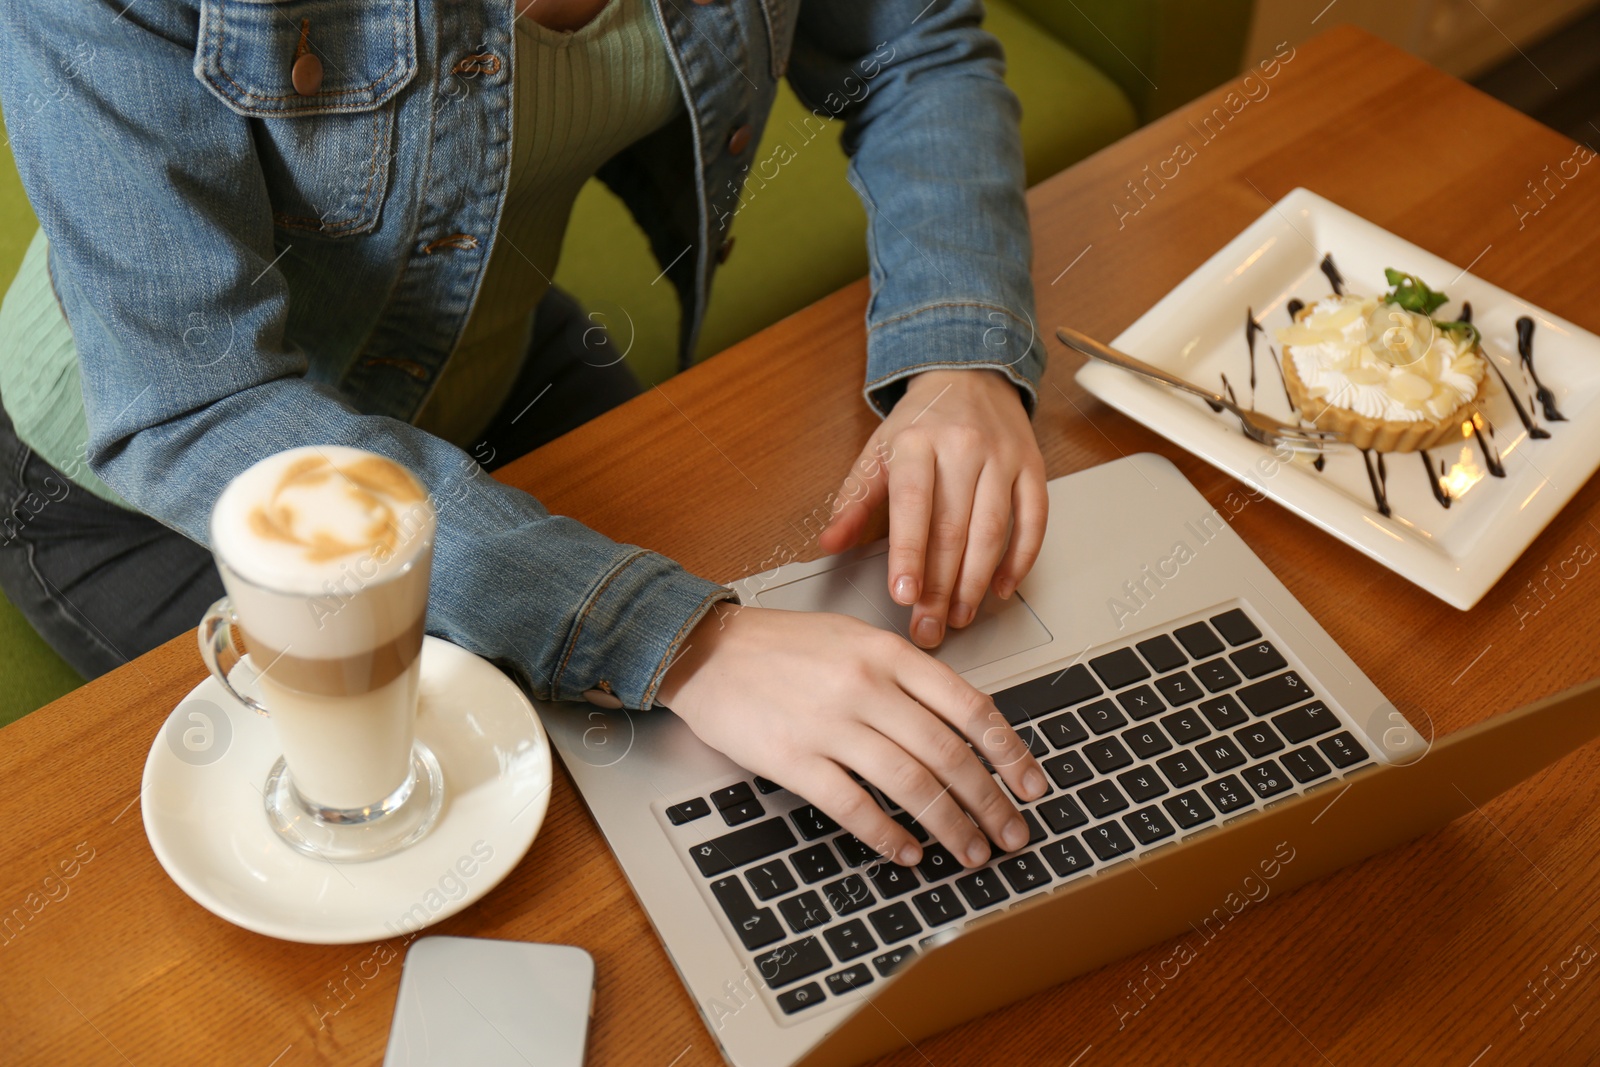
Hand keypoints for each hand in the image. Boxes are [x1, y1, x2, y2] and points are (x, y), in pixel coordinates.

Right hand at [657, 604, 1048, 868]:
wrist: (705, 651)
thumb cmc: (779, 646)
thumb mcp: (853, 639)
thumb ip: (905, 674)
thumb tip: (962, 721)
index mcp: (887, 653)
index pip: (969, 706)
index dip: (1009, 752)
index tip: (1031, 784)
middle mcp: (866, 686)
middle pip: (948, 753)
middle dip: (990, 802)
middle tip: (1011, 833)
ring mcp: (829, 724)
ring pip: (911, 784)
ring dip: (950, 826)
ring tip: (970, 851)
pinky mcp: (794, 759)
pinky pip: (855, 806)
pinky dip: (889, 836)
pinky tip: (908, 852)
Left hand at [818, 368, 1046, 648]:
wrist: (968, 376)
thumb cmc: (919, 424)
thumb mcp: (877, 453)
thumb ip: (853, 501)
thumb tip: (828, 544)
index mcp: (917, 443)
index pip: (913, 507)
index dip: (909, 555)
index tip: (904, 595)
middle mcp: (964, 448)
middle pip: (953, 529)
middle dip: (941, 586)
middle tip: (928, 627)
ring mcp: (1002, 458)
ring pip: (994, 530)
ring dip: (977, 581)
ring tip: (960, 616)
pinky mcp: (1032, 467)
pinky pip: (1033, 521)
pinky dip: (1020, 560)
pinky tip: (1002, 588)